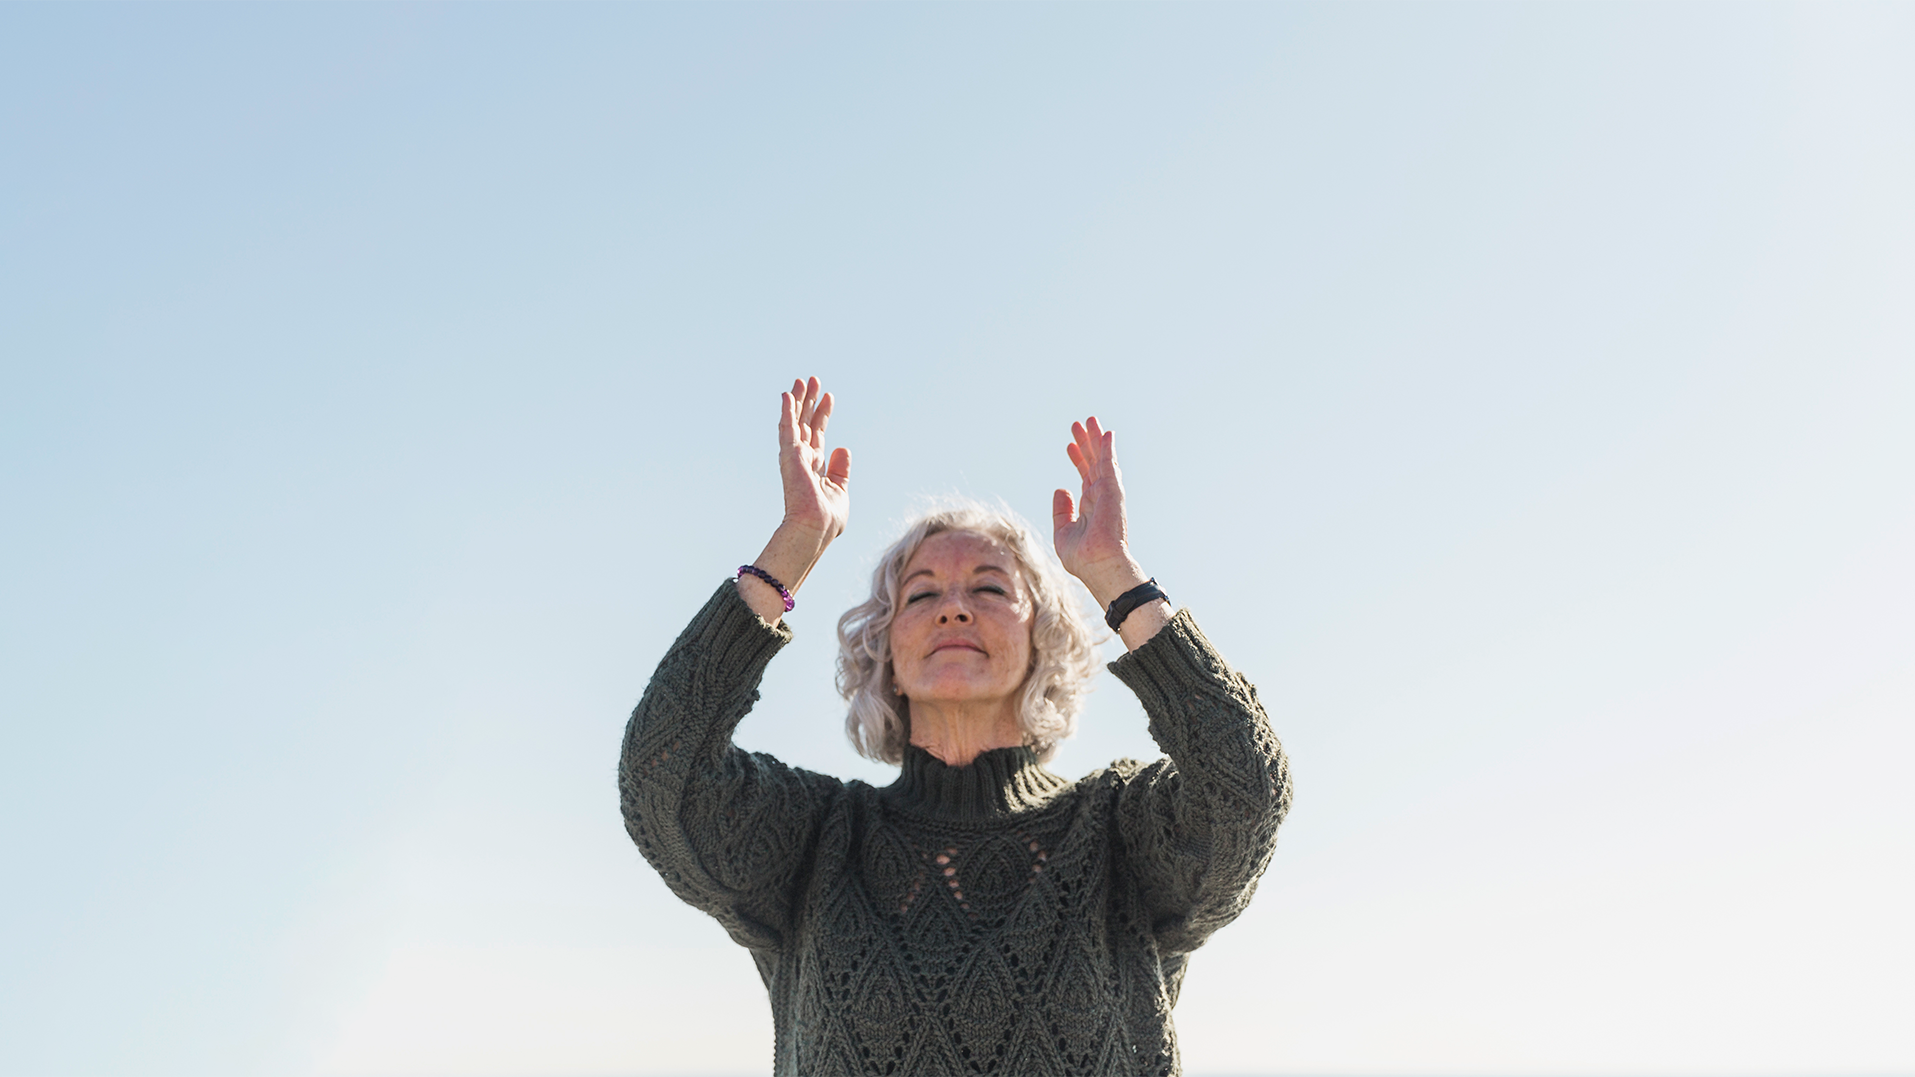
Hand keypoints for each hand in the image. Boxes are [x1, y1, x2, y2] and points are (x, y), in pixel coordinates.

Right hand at [737, 377, 850, 624]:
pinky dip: (787, 411)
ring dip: (798, 401)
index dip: (823, 414)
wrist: (816, 529)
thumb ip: (840, 470)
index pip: (818, 434)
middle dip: (809, 402)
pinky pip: (787, 429)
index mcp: (815, 466)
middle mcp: (802, 459)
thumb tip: (843, 448)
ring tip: (802, 381)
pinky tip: (787, 395)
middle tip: (812, 380)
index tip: (828, 396)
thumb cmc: (827, 519)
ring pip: (795, 422)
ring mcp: (794, 456)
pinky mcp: (789, 456)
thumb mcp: (840, 490)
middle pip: (805, 423)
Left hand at [1052, 416, 1148, 607]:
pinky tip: (1105, 433)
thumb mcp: (1062, 532)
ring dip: (1095, 439)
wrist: (1098, 566)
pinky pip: (1109, 464)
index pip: (1084, 476)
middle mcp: (1100, 496)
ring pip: (1101, 459)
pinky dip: (1107, 448)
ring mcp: (1108, 493)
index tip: (1069, 445)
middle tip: (1079, 424)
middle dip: (1086, 443)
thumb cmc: (1083, 558)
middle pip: (1093, 463)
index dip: (1077, 459)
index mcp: (1090, 506)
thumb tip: (1060, 489)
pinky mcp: (1112, 491)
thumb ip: (1061, 511)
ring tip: (1088, 420)